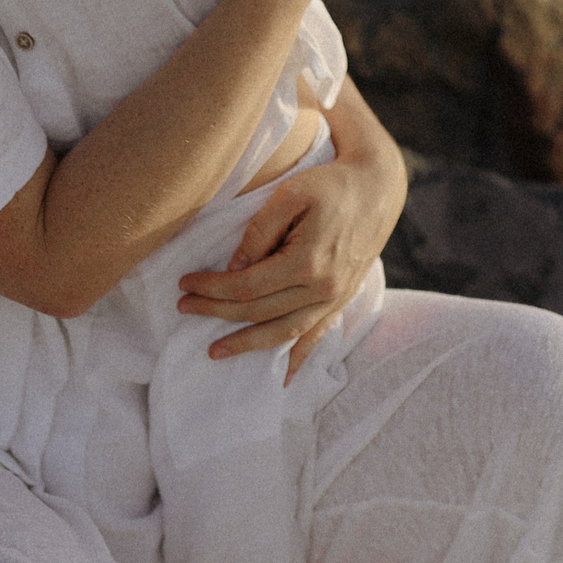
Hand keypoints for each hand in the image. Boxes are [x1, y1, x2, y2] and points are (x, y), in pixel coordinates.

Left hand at [177, 84, 404, 372]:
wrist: (378, 189)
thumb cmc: (330, 186)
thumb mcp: (290, 195)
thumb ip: (260, 231)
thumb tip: (235, 265)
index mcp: (308, 263)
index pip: (247, 286)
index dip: (212, 287)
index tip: (185, 283)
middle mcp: (323, 290)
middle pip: (260, 312)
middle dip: (217, 313)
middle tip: (184, 309)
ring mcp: (334, 300)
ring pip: (284, 333)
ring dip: (247, 345)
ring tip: (215, 352)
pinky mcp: (341, 300)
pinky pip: (316, 336)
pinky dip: (297, 358)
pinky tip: (281, 377)